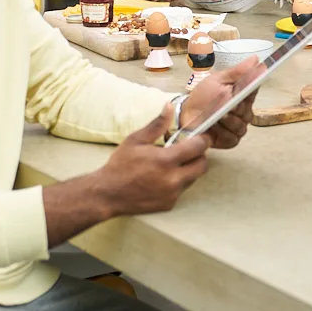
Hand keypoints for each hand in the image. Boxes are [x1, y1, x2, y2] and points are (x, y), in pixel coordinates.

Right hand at [93, 106, 209, 217]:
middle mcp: (173, 179)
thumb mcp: (136, 140)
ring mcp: (172, 194)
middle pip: (202, 165)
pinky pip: (182, 190)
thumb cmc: (121, 165)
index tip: (201, 136)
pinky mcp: (169, 204)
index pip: (198, 148)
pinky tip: (165, 176)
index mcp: (166, 160)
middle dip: (199, 155)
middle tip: (189, 149)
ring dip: (189, 168)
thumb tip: (169, 106)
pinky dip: (178, 181)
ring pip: (194, 178)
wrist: (107, 194)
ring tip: (174, 162)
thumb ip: (156, 124)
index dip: (203, 140)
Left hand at [182, 57, 261, 148]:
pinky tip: (213, 127)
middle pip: (247, 111)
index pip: (254, 90)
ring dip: (227, 120)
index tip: (245, 87)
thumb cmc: (203, 96)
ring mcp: (238, 127)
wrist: (186, 114)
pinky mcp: (230, 140)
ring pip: (240, 125)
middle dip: (235, 107)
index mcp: (243, 95)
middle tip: (226, 104)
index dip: (251, 89)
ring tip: (217, 116)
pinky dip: (222, 132)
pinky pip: (231, 138)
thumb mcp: (218, 79)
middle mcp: (244, 112)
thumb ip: (237, 72)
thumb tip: (256, 59)